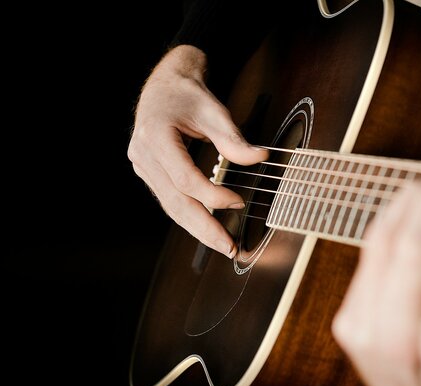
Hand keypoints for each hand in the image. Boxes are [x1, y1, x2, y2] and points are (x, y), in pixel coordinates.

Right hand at [128, 45, 268, 257]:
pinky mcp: (148, 172)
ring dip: (197, 228)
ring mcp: (142, 165)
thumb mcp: (213, 111)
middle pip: (175, 201)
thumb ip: (233, 139)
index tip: (239, 203)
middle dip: (204, 227)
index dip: (213, 195)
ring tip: (221, 245)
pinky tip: (207, 227)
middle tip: (228, 247)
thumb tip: (260, 159)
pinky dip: (189, 215)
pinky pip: (169, 199)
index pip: (185, 178)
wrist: (164, 85)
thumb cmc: (188, 93)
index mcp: (155, 135)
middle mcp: (142, 154)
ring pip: (170, 206)